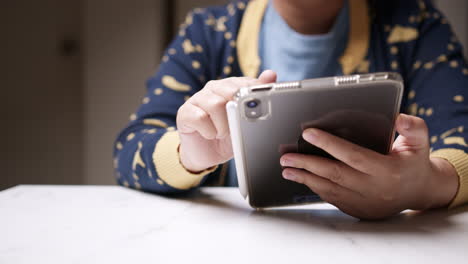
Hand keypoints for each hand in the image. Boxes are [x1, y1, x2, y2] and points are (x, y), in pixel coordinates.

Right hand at [177, 70, 276, 171]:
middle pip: (230, 91)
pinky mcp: (185, 112)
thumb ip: (258, 97)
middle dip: (237, 114)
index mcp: (230, 86)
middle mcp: (213, 88)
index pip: (245, 83)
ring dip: (223, 126)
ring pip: (216, 104)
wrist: (207, 155)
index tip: (254, 113)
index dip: (252, 99)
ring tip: (221, 133)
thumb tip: (271, 74)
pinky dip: (209, 131)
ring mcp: (198, 99)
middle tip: (236, 127)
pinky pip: (200, 117)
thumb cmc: (228, 136)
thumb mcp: (247, 121)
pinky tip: (209, 135)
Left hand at [281, 114, 458, 219]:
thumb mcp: (420, 142)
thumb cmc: (414, 163)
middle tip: (286, 157)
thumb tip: (399, 117)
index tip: (308, 133)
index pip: (353, 155)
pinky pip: (332, 198)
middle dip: (307, 164)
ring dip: (305, 179)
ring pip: (329, 189)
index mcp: (386, 170)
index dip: (329, 144)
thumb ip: (414, 128)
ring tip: (286, 169)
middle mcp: (372, 188)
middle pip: (334, 174)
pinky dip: (315, 188)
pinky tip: (302, 179)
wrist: (419, 192)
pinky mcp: (356, 209)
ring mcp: (363, 201)